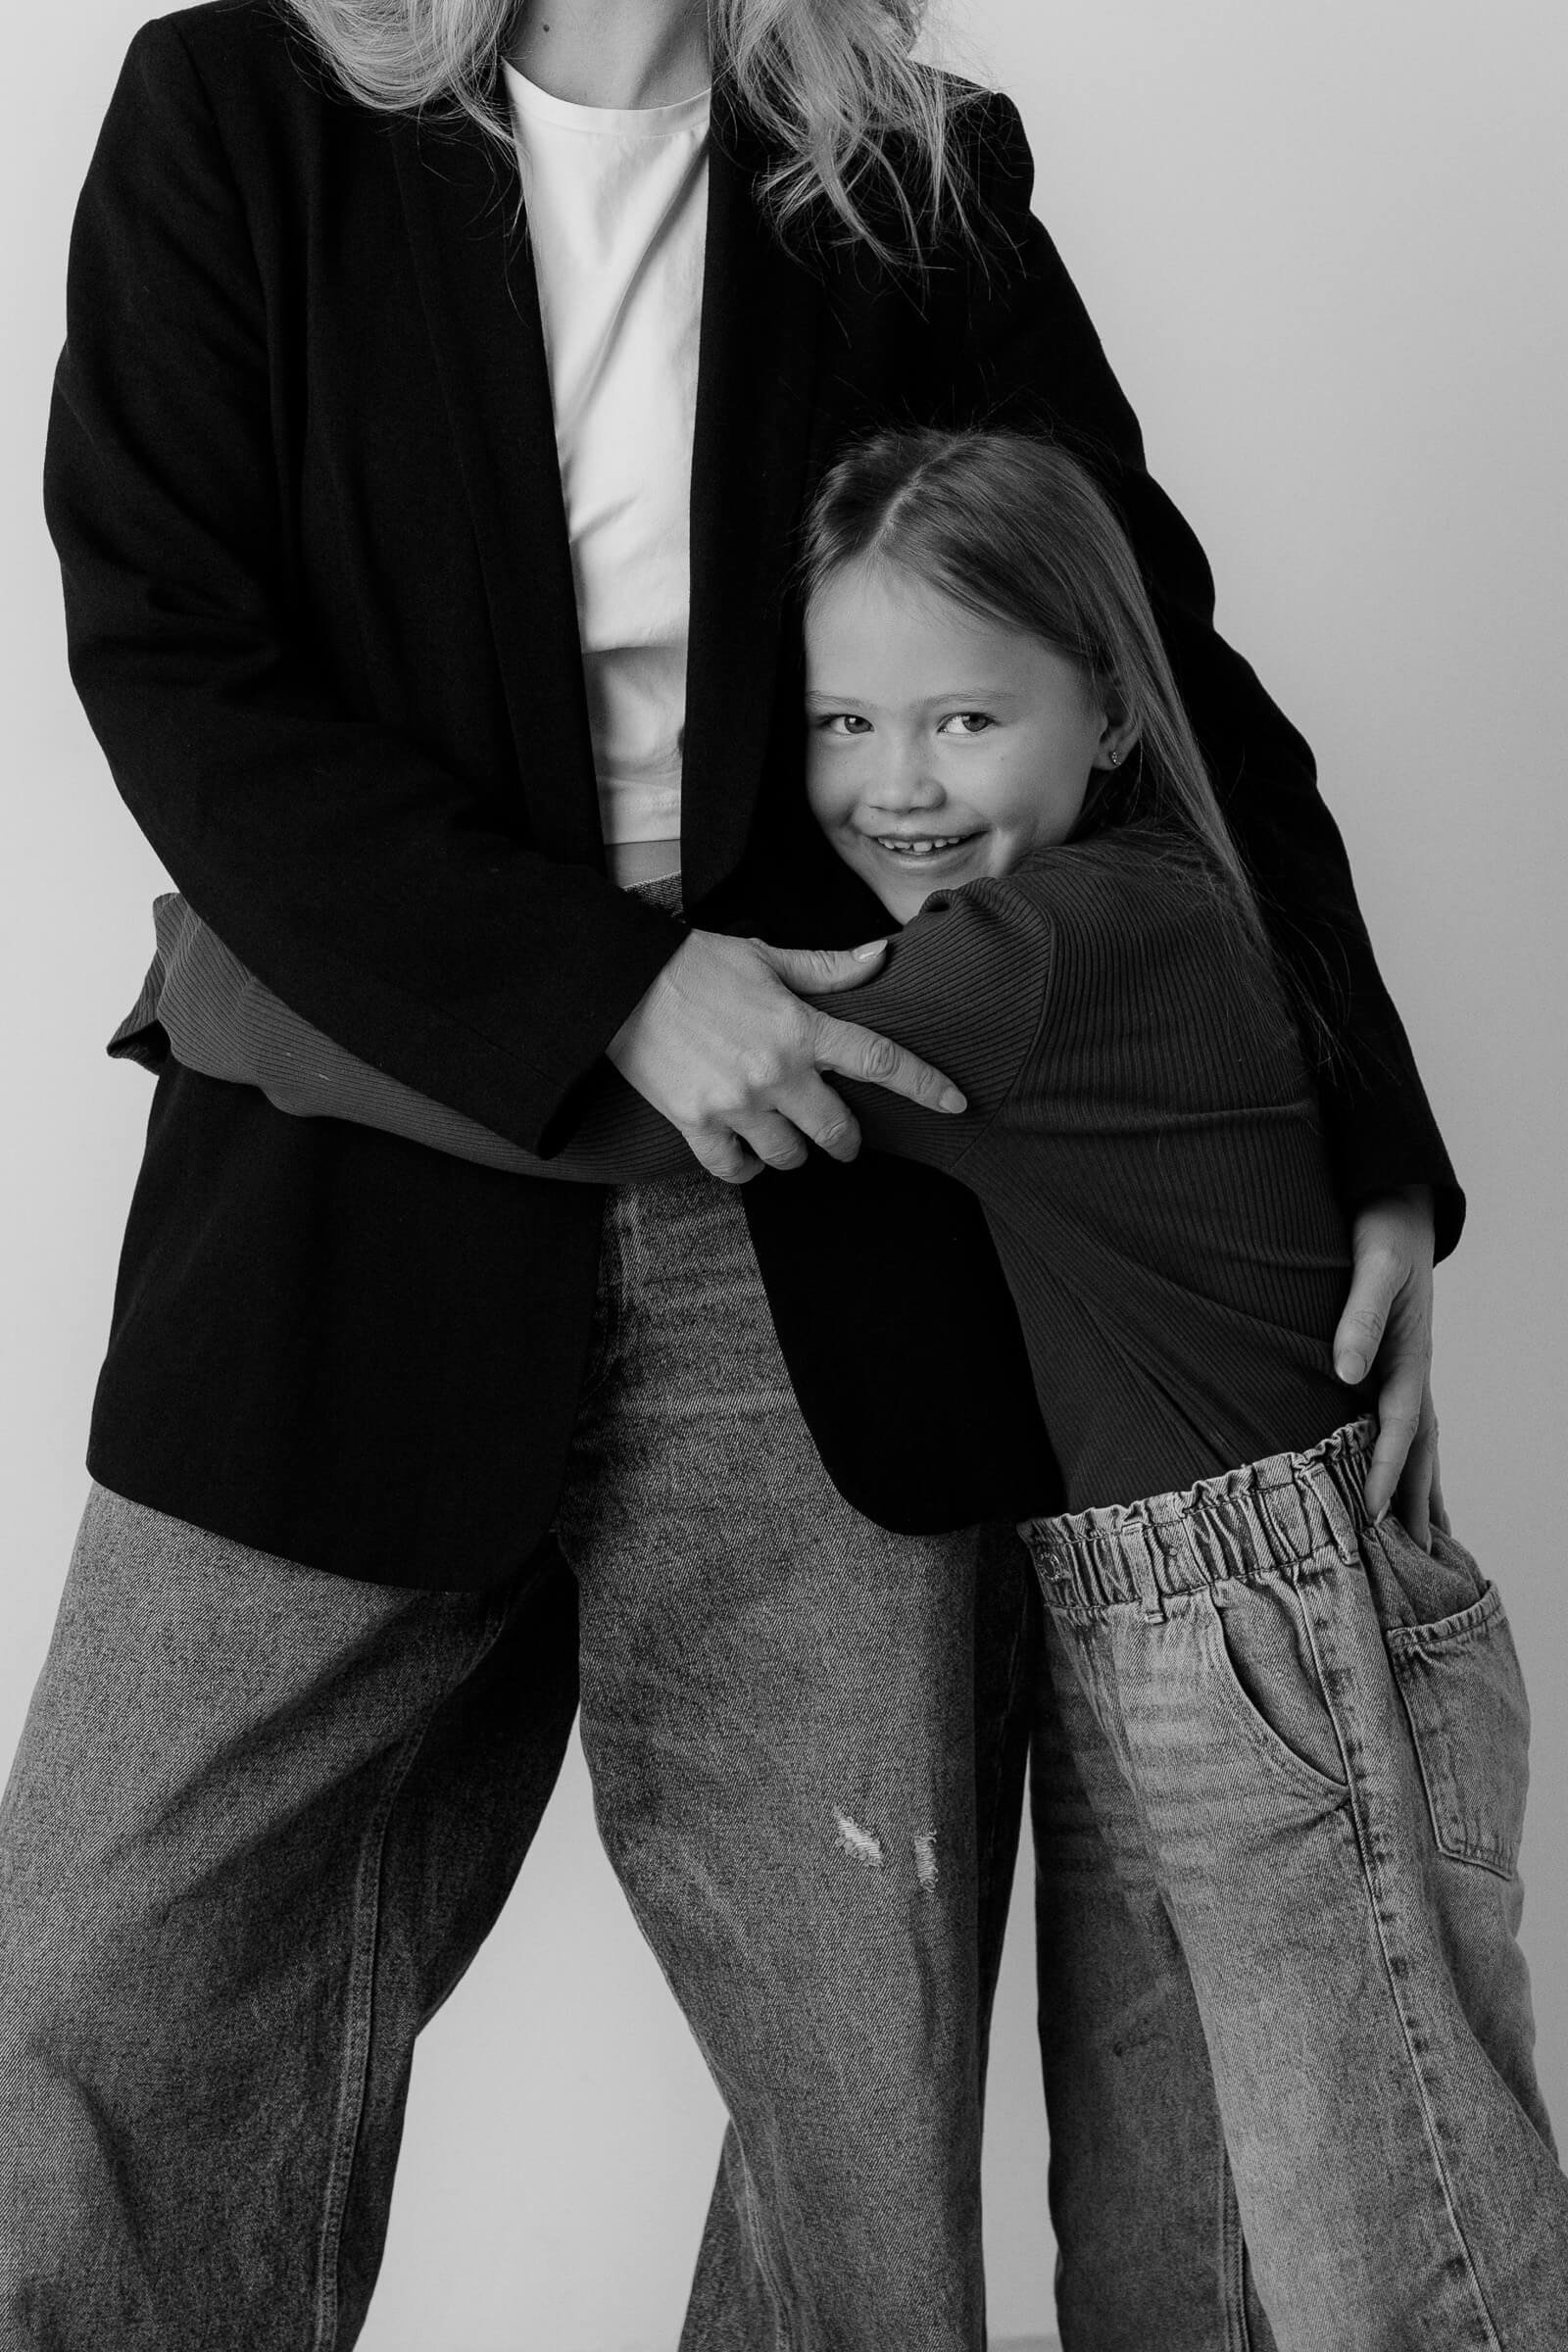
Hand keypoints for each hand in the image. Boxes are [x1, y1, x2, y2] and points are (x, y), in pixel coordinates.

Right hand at [606, 929, 965, 1182]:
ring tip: (782, 1133)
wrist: (617, 984)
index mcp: (799, 1027)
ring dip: (794, 1150)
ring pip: (789, 1155)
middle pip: (836, 1129)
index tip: (956, 1103)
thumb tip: (881, 957)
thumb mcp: (764, 956)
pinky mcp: (696, 1124)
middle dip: (846, 1139)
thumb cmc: (694, 964)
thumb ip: (826, 969)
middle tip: (841, 1136)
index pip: (877, 1059)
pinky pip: (736, 1169)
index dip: (923, 1083)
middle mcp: (775, 1072)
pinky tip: (745, 1151)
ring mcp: (736, 1104)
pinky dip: (746, 1166)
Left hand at [1333, 1184, 1446, 1545]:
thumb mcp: (1373, 1268)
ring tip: (1425, 1539)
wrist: (1396, 1207)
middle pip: (1419, 1449)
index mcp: (1410, 1357)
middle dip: (1416, 1502)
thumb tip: (1347, 1372)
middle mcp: (1412, 1371)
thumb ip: (1359, 1317)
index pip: (1398, 1429)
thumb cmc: (1381, 1235)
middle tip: (1420, 1561)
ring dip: (1418, 1488)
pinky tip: (1395, 1477)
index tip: (1371, 1517)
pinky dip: (1404, 1457)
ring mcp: (1406, 1370)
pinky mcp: (1392, 1364)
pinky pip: (1400, 1422)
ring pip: (1417, 1442)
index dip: (1384, 1474)